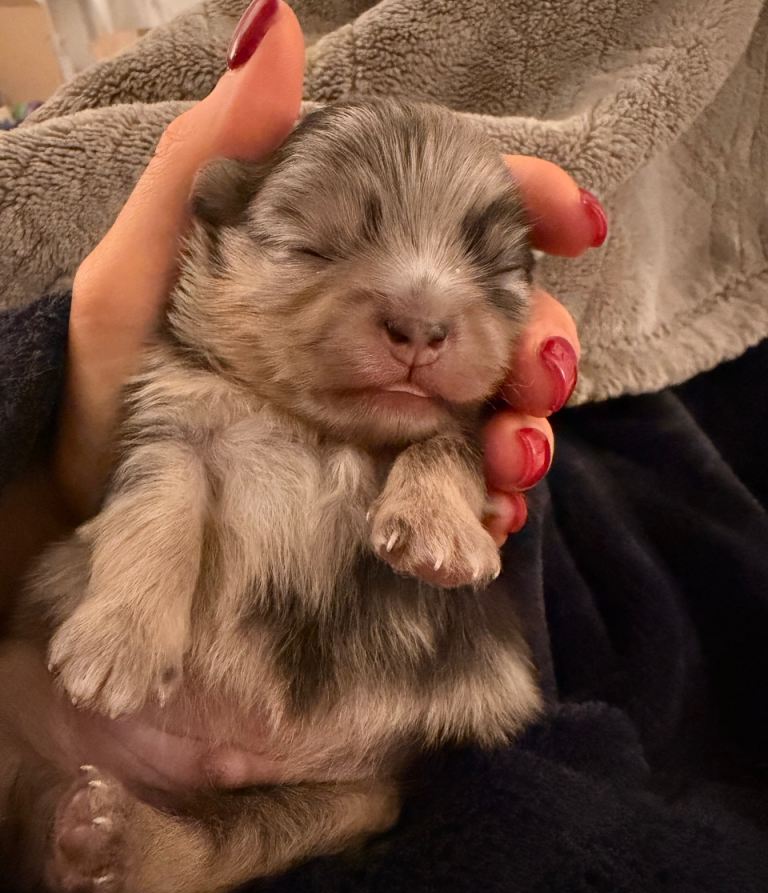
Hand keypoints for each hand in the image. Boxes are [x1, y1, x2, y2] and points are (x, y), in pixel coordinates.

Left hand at [0, 0, 604, 604]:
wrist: (93, 507)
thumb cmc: (109, 384)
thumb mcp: (137, 270)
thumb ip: (205, 160)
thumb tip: (274, 32)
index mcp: (338, 266)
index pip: (453, 210)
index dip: (529, 202)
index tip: (579, 222)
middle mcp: (374, 335)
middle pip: (498, 319)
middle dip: (540, 342)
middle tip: (535, 379)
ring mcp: (384, 416)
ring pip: (495, 412)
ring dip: (526, 431)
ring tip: (508, 458)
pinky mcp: (381, 490)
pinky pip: (459, 492)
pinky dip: (489, 503)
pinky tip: (486, 517)